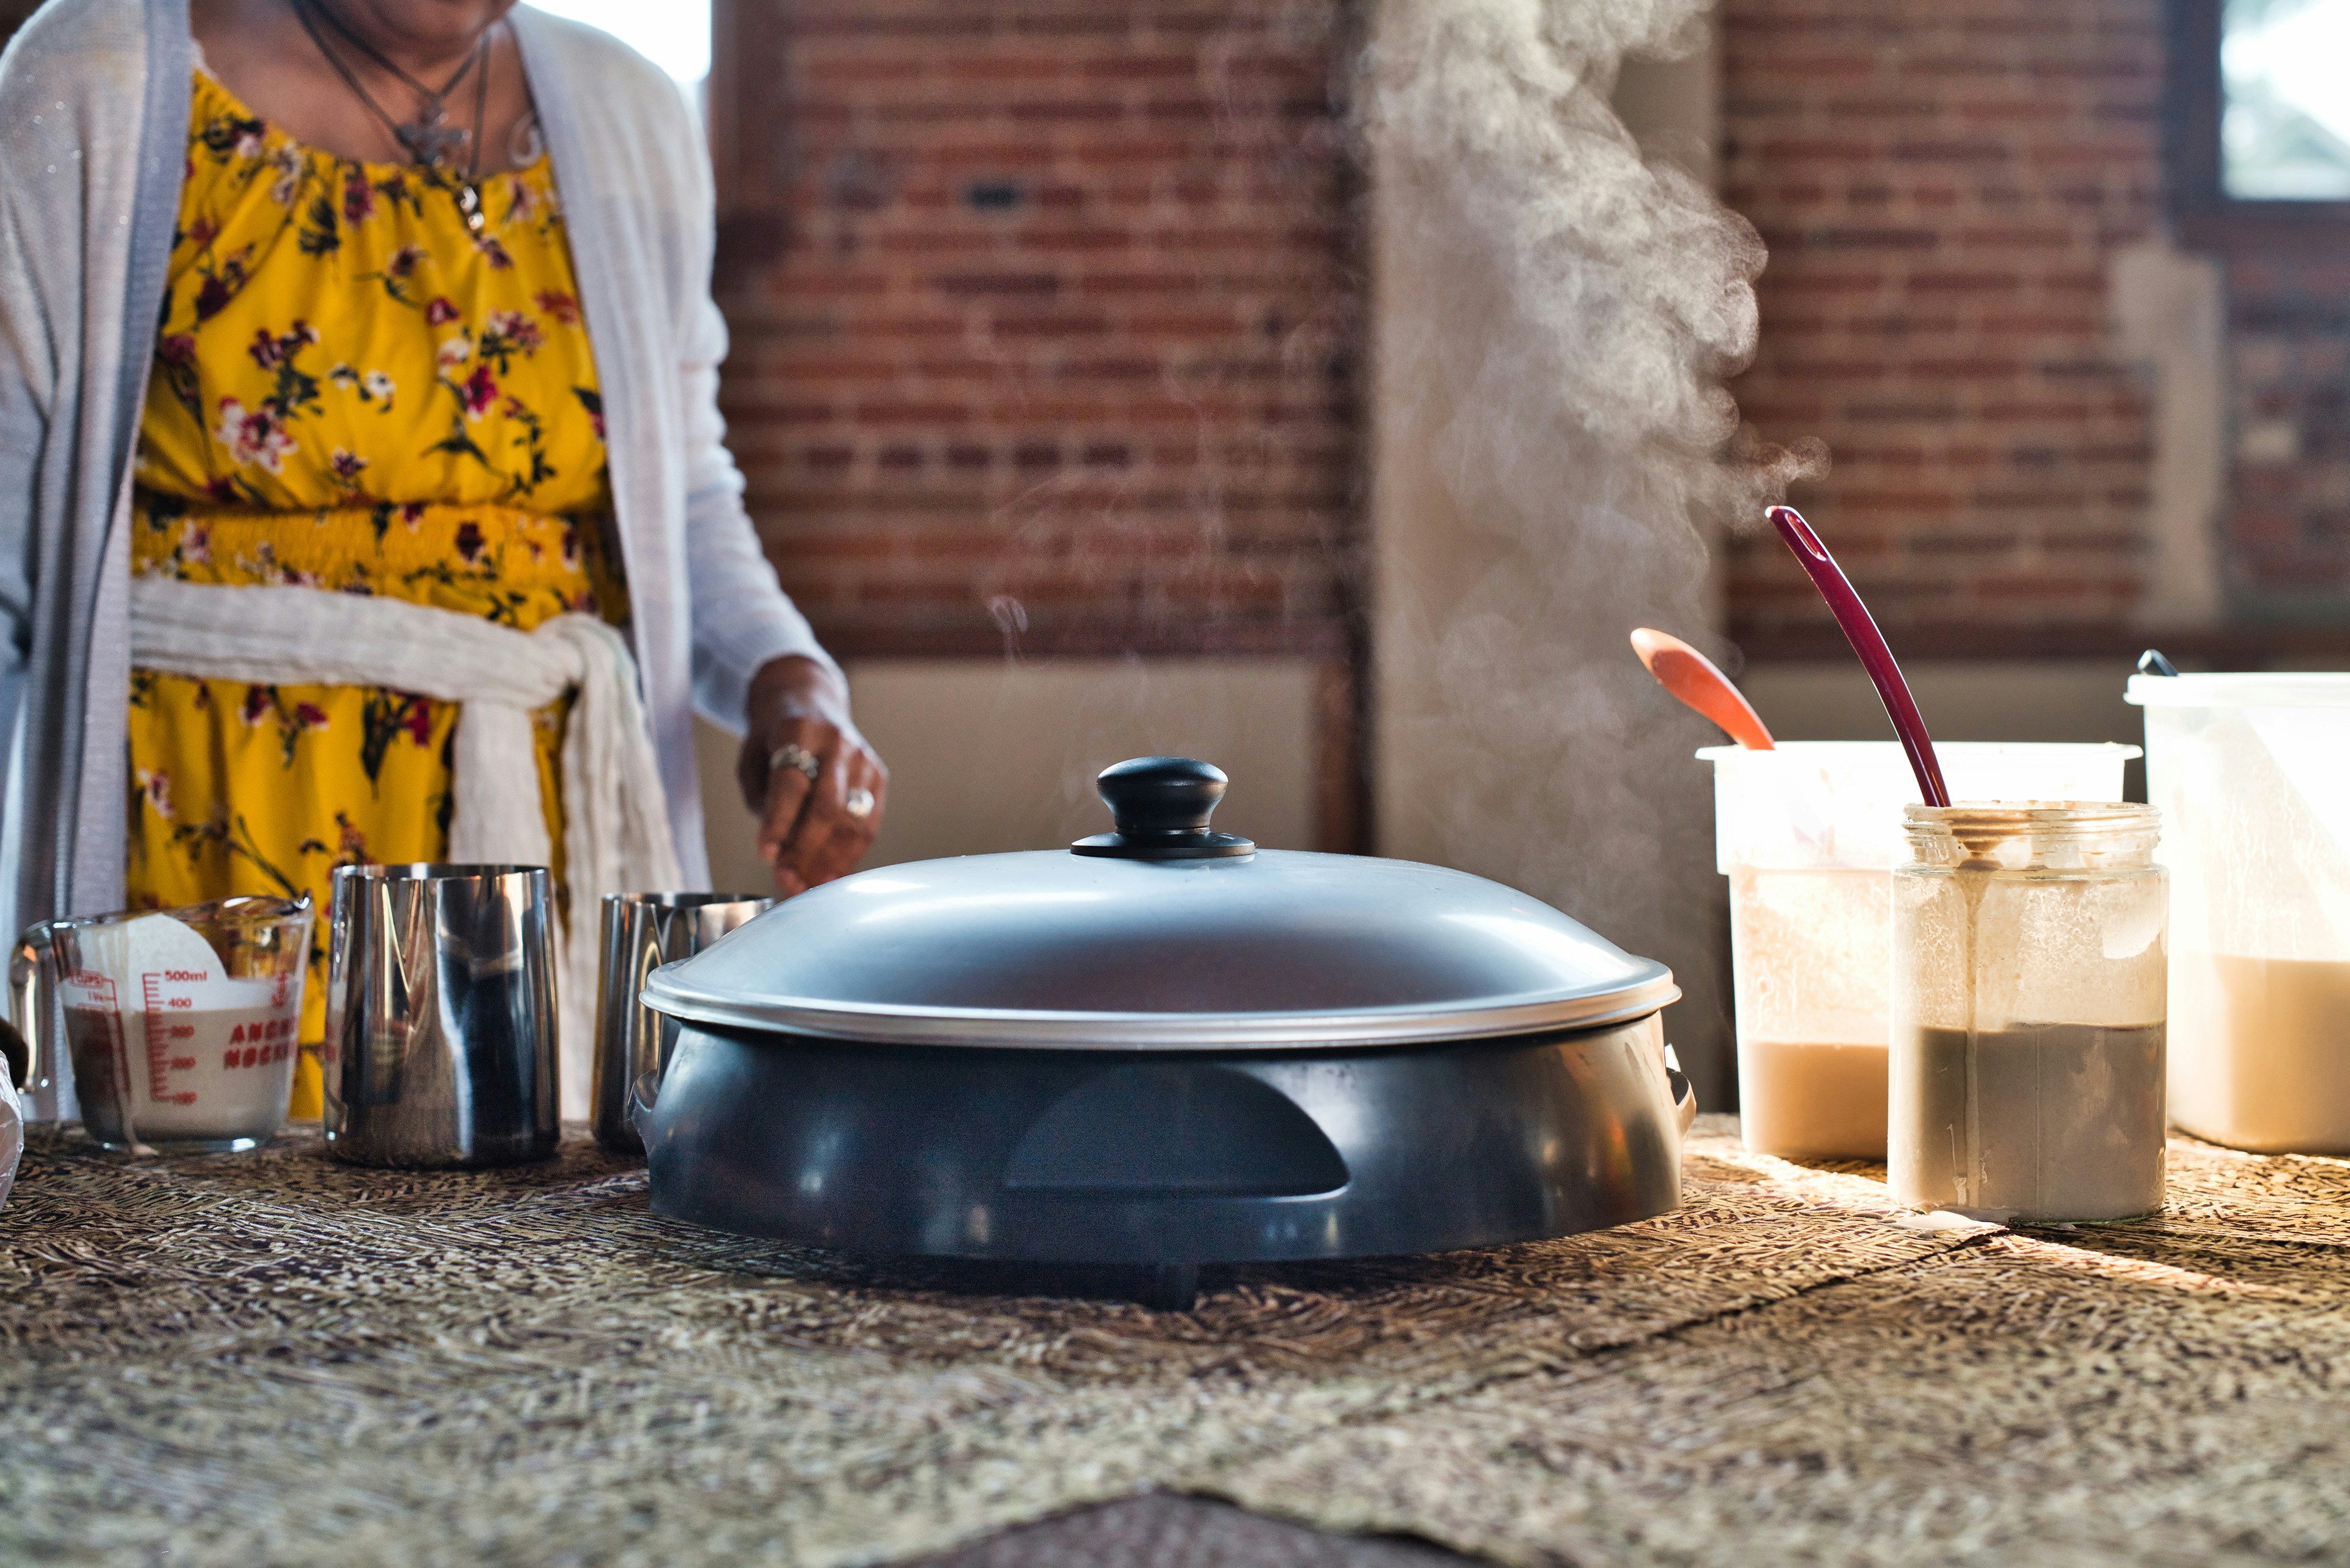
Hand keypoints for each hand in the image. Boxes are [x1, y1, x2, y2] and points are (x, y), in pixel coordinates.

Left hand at [736, 656, 886, 896]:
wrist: (810, 702)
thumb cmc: (774, 739)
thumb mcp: (752, 759)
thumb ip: (761, 801)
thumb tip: (780, 852)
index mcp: (798, 730)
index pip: (791, 783)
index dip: (778, 822)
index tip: (766, 855)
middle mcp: (837, 743)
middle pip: (827, 806)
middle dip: (806, 850)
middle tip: (786, 878)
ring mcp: (863, 759)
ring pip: (853, 821)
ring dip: (830, 860)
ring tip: (807, 885)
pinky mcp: (879, 775)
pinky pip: (868, 824)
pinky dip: (850, 855)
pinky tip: (831, 874)